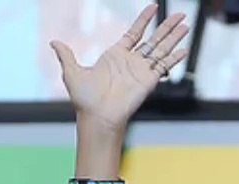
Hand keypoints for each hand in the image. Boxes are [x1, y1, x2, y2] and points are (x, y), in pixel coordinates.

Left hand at [49, 4, 189, 130]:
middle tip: (180, 14)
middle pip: (153, 39)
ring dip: (174, 37)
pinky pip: (163, 67)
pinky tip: (184, 49)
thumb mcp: (72, 73)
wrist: (97, 117)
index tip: (152, 6)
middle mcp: (131, 62)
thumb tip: (54, 42)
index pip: (135, 32)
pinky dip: (174, 58)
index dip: (144, 19)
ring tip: (185, 24)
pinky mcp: (148, 82)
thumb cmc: (85, 100)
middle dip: (166, 26)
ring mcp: (141, 71)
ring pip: (161, 49)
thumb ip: (66, 56)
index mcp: (116, 56)